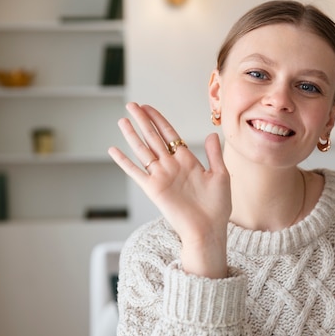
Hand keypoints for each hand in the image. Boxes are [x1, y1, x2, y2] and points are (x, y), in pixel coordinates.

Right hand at [108, 102, 231, 278]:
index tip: (149, 107)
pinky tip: (113, 150)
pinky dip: (124, 161)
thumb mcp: (221, 176)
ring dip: (132, 135)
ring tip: (122, 120)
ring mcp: (161, 177)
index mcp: (187, 161)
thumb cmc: (217, 207)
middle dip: (143, 121)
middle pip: (153, 138)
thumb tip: (211, 134)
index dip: (159, 120)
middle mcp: (172, 166)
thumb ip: (214, 155)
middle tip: (132, 105)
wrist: (208, 229)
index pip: (170, 135)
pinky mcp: (153, 189)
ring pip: (143, 150)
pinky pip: (135, 172)